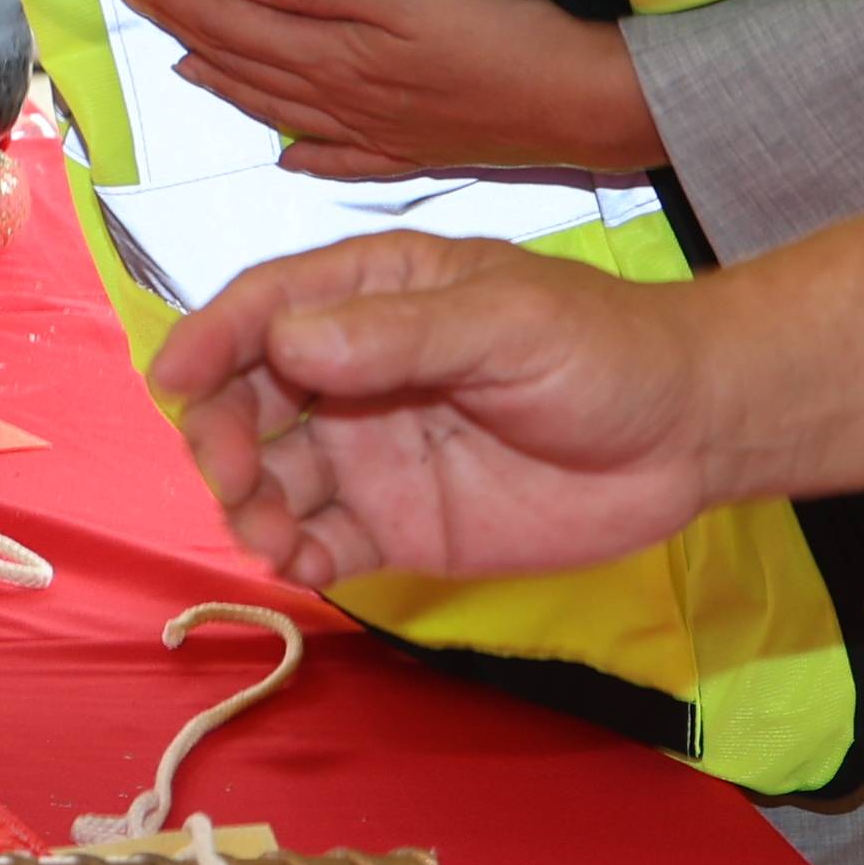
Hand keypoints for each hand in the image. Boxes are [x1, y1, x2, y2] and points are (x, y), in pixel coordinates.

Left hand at [100, 0, 661, 179]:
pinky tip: (287, 155)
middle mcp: (340, 102)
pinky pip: (336, 157)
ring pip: (276, 109)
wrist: (586, 106)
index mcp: (333, 57)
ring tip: (184, 66)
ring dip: (225, 83)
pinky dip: (301, 151)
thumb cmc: (506, 40)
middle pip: (239, 63)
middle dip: (179, 27)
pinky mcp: (411, 151)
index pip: (227, 22)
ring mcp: (374, 133)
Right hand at [154, 230, 715, 590]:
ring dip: (249, 504)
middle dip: (220, 435)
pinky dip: (296, 556)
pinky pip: (322, 540)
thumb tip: (287, 346)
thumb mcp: (506, 321)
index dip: (210, 339)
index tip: (174, 379)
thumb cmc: (604, 350)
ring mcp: (370, 452)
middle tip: (233, 477)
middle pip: (246, 397)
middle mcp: (352, 374)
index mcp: (370, 296)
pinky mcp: (398, 524)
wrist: (689, 436)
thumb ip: (398, 334)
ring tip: (273, 538)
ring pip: (271, 475)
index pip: (264, 308)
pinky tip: (304, 568)